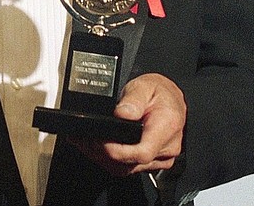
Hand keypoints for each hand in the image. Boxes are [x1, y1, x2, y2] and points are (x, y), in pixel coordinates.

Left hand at [69, 73, 185, 176]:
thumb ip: (133, 99)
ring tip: (85, 143)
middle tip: (83, 140)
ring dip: (103, 159)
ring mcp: (161, 158)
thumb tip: (122, 114)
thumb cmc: (159, 91)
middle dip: (103, 154)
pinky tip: (97, 149)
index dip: (117, 152)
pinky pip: (130, 167)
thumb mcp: (144, 86)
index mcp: (166, 127)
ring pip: (128, 169)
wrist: (170, 97)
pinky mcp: (154, 161)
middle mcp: (166, 147)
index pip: (142, 152)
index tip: (99, 143)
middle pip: (131, 164)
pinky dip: (111, 160)